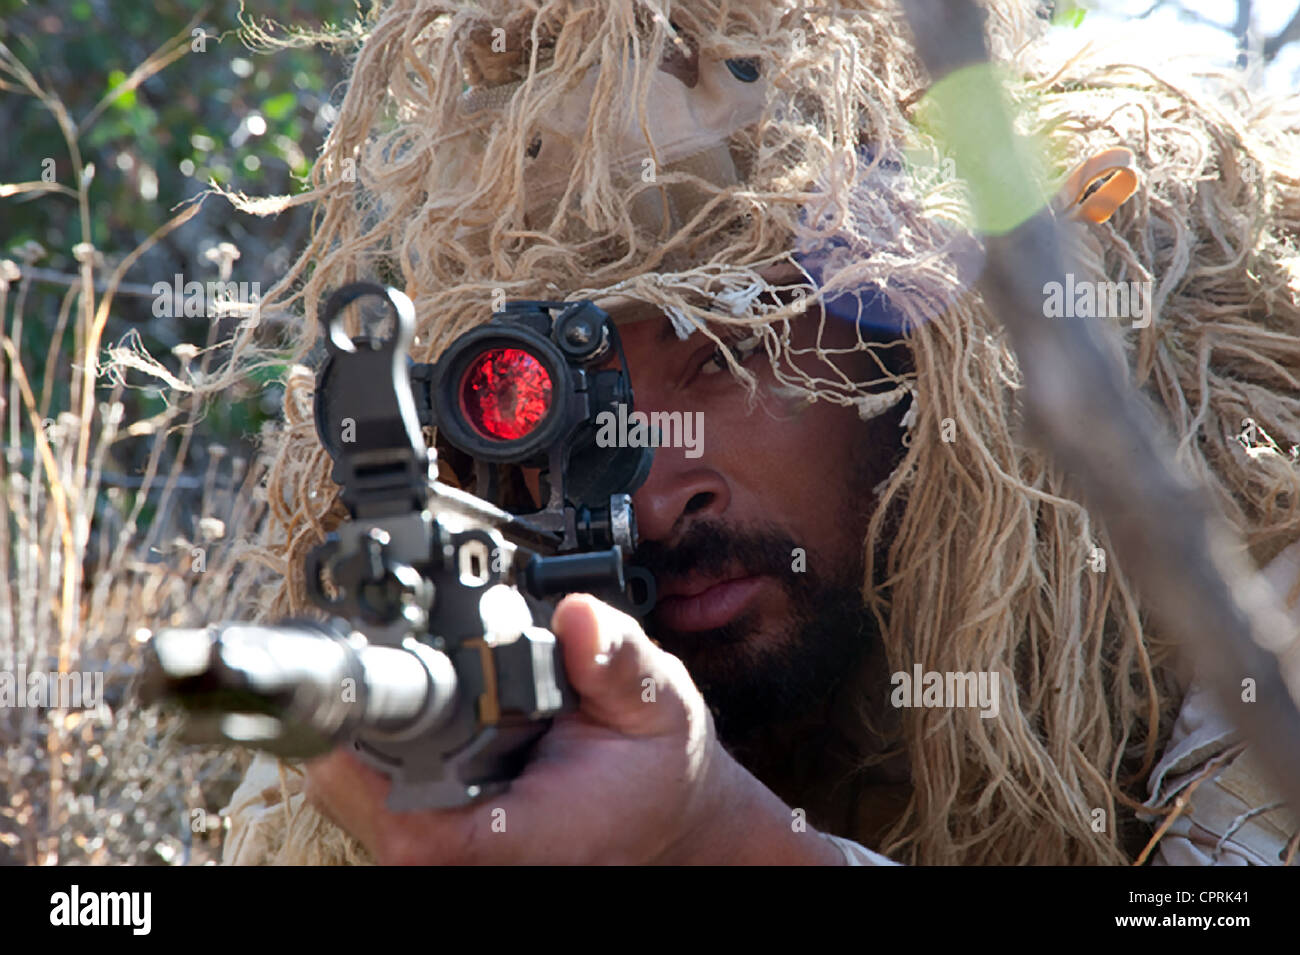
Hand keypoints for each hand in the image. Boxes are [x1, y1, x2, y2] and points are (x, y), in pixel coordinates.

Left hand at [303, 593, 843, 863]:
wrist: (669, 810)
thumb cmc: (656, 768)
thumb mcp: (658, 703)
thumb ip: (619, 661)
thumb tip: (578, 618)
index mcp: (529, 835)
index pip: (422, 832)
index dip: (373, 775)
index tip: (366, 711)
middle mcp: (482, 853)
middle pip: (370, 811)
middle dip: (364, 735)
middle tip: (382, 664)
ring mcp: (460, 849)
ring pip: (364, 807)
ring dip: (369, 743)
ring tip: (402, 684)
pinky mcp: (446, 839)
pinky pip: (383, 803)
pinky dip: (382, 756)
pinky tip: (411, 717)